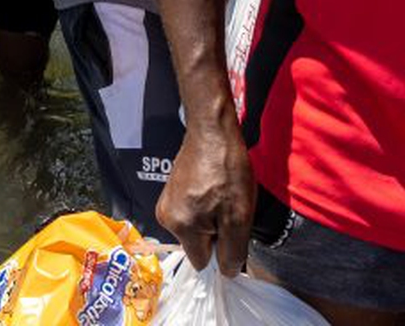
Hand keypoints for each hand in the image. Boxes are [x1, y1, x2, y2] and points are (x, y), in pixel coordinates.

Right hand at [157, 117, 255, 272]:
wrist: (212, 131)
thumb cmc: (228, 171)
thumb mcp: (239, 216)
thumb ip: (232, 250)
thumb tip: (227, 273)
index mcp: (181, 226)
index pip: (202, 261)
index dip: (221, 251)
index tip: (232, 230)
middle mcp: (166, 217)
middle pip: (197, 244)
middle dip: (216, 234)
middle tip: (229, 208)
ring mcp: (165, 202)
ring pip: (195, 229)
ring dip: (212, 219)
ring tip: (221, 195)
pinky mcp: (170, 191)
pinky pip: (191, 213)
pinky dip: (204, 207)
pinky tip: (213, 188)